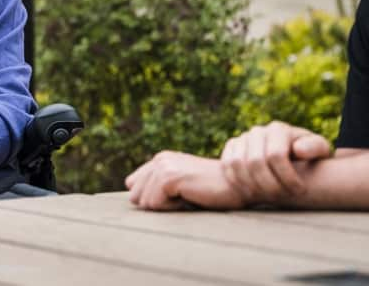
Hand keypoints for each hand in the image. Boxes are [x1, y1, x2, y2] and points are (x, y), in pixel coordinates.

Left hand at [125, 151, 244, 210]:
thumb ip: (158, 185)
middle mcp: (159, 159)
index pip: (134, 184)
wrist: (237, 187)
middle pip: (136, 196)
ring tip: (189, 197)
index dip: (151, 198)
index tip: (176, 198)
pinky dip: (172, 209)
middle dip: (157, 204)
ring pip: (145, 202)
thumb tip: (131, 189)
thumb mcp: (183, 187)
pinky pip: (154, 204)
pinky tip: (190, 198)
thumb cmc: (214, 191)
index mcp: (161, 159)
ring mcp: (163, 166)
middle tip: (184, 198)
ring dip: (166, 207)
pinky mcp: (169, 177)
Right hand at [219, 121, 331, 202]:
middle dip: (270, 186)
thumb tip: (299, 150)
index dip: (287, 178)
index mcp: (279, 130)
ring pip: (237, 164)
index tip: (300, 192)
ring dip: (252, 186)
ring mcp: (243, 139)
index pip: (276, 155)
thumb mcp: (320, 150)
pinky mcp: (232, 147)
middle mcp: (258, 131)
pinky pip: (227, 165)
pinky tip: (254, 193)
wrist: (292, 155)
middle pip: (255, 162)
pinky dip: (238, 182)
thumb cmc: (309, 155)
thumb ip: (315, 147)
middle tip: (284, 198)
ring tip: (269, 197)